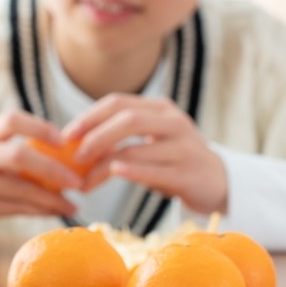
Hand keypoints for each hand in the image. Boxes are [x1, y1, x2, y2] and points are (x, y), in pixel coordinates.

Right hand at [0, 111, 80, 240]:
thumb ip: (17, 150)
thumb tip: (69, 154)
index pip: (11, 119)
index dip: (39, 127)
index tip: (64, 140)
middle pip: (18, 155)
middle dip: (53, 168)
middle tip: (78, 181)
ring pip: (21, 188)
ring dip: (52, 198)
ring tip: (74, 205)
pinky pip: (16, 208)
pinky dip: (40, 211)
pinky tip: (56, 212)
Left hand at [65, 94, 227, 214]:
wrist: (219, 182)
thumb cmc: (173, 161)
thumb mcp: (151, 141)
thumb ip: (121, 137)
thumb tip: (75, 144)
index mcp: (160, 109)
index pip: (118, 103)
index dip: (89, 117)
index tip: (66, 136)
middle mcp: (173, 122)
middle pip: (127, 120)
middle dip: (95, 137)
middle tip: (74, 157)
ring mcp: (183, 147)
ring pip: (135, 150)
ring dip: (103, 167)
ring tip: (84, 183)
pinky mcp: (188, 174)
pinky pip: (153, 171)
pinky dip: (130, 171)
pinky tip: (113, 173)